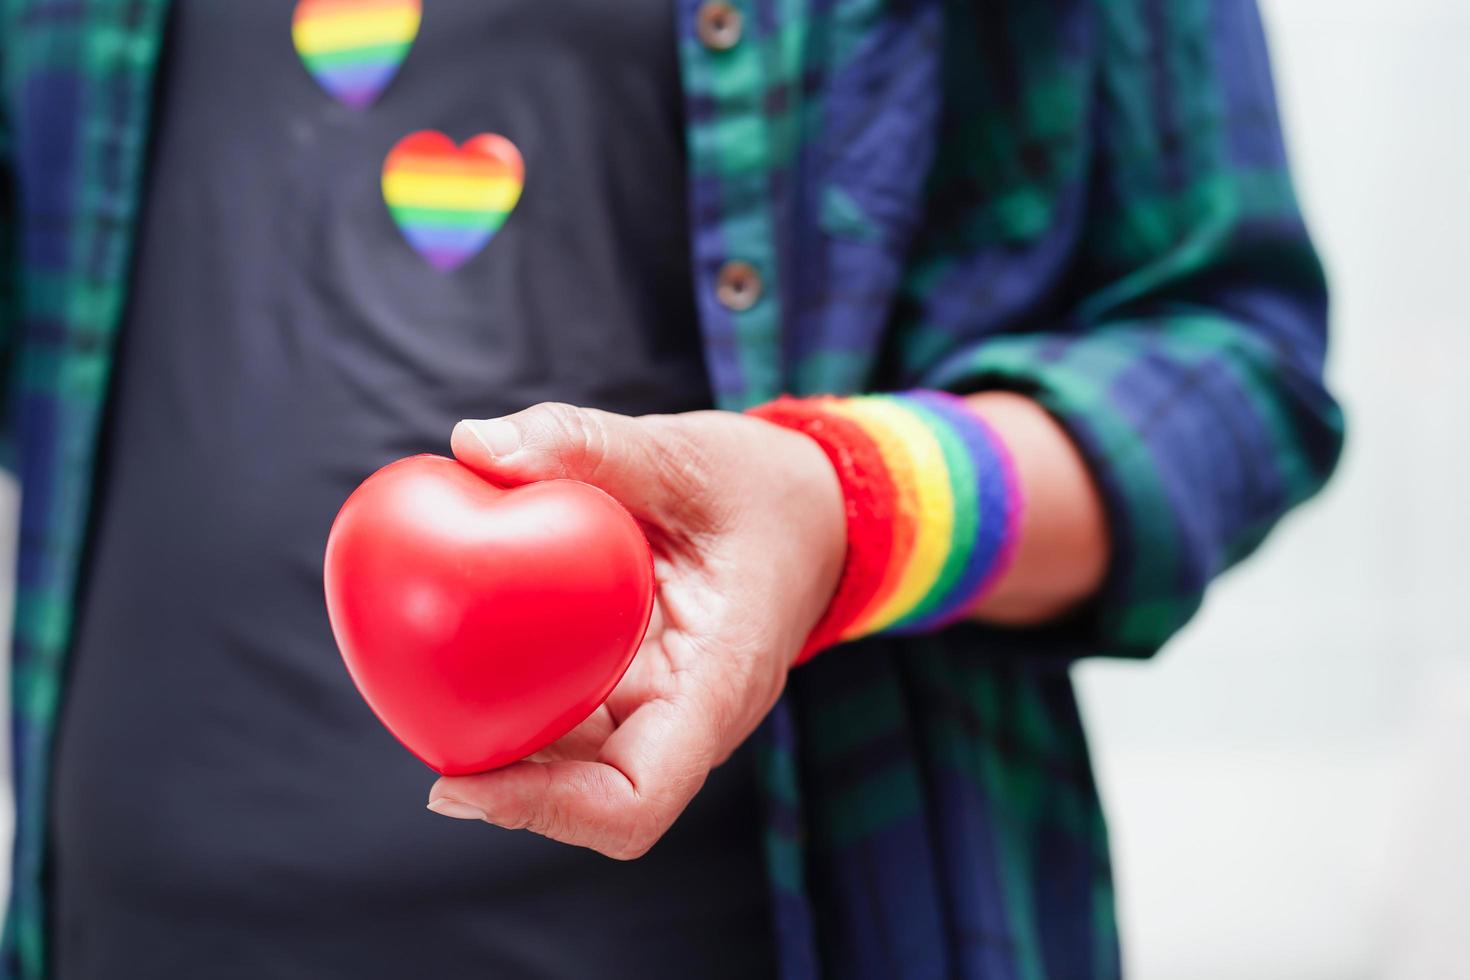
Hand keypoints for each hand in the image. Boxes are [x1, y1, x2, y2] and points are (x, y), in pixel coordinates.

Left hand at [426, 402, 845, 857]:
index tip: (454, 782)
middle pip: (588, 798)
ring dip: (503, 742)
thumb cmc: (764, 485)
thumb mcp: (688, 450)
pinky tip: (463, 646)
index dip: (541, 809)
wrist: (818, 511)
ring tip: (423, 680)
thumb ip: (588, 443)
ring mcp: (666, 709)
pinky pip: (574, 715)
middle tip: (413, 713)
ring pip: (575, 765)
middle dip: (501, 780)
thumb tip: (473, 444)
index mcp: (721, 684)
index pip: (636, 799)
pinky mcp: (642, 686)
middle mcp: (690, 718)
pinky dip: (517, 694)